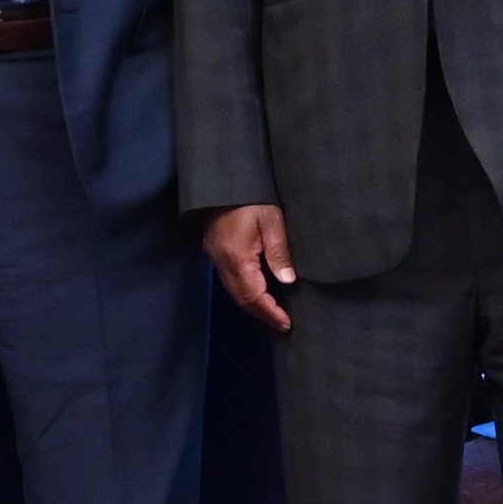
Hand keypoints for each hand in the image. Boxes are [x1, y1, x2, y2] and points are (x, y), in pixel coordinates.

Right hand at [204, 201, 296, 333]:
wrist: (223, 179)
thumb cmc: (251, 197)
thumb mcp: (272, 221)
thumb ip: (279, 252)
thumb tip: (288, 281)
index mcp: (237, 258)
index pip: (254, 296)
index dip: (270, 312)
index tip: (286, 323)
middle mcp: (222, 262)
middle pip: (241, 298)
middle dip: (262, 314)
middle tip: (282, 323)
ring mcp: (215, 257)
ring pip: (233, 291)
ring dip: (253, 304)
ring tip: (272, 312)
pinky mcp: (214, 250)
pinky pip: (229, 280)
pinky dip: (245, 291)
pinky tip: (258, 291)